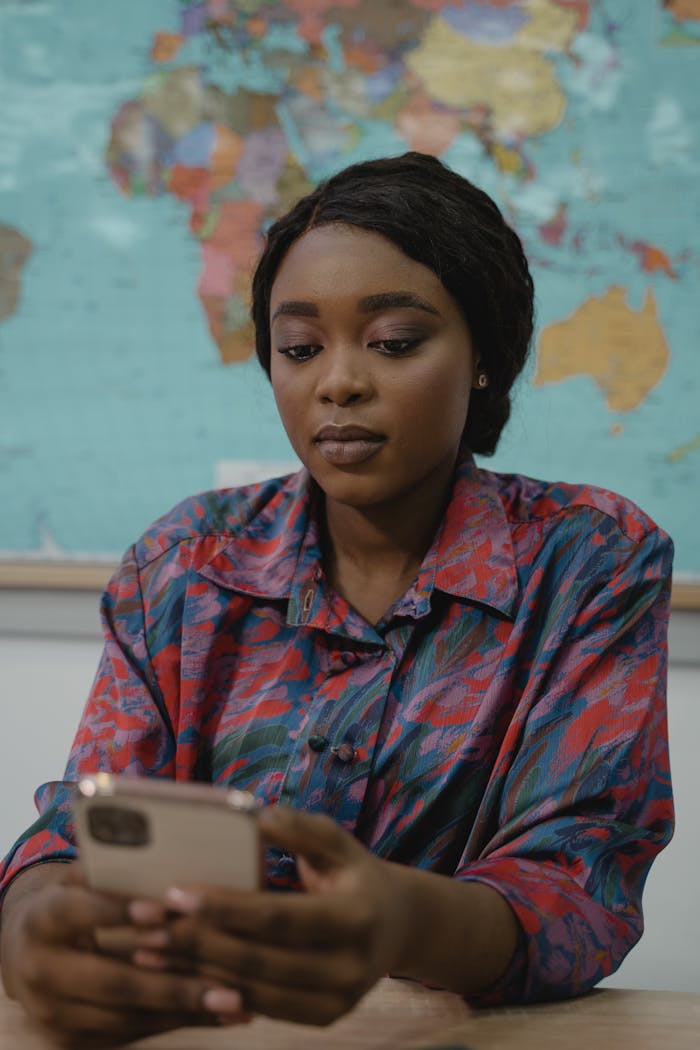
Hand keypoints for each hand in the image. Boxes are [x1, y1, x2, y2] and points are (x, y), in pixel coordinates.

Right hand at [0, 864, 246, 1047]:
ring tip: (236, 1002)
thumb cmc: (72, 899)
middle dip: (174, 986)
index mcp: (42, 918)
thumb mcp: (83, 877)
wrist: (24, 952)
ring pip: (126, 1016)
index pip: (79, 912)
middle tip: (229, 986)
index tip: (163, 910)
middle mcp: (40, 970)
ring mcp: (53, 1011)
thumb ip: (116, 868)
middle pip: (112, 982)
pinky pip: (129, 1033)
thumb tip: (172, 848)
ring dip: (184, 1011)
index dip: (120, 911)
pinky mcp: (69, 1038)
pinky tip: (215, 1013)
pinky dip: (175, 1022)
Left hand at [157, 807, 412, 1025]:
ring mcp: (340, 999)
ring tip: (149, 950)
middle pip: (261, 960)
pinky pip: (264, 1009)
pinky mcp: (325, 1016)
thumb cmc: (354, 872)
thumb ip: (299, 828)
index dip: (226, 907)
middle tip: (145, 925)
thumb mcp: (337, 841)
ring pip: (256, 992)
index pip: (279, 916)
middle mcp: (353, 966)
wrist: (399, 925)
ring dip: (197, 972)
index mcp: (358, 915)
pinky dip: (221, 990)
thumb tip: (255, 816)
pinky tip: (183, 973)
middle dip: (197, 943)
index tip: (176, 892)